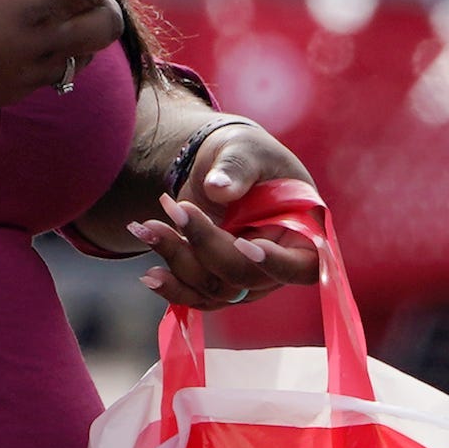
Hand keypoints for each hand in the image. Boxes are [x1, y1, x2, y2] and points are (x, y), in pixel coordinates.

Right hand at [0, 0, 158, 134]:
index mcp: (33, 4)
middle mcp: (45, 40)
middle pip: (107, 25)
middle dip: (113, 8)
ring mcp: (37, 70)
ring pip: (89, 54)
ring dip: (92, 35)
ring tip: (75, 17)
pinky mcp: (22, 90)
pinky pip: (62, 73)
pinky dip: (67, 57)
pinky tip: (48, 45)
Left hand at [127, 122, 320, 308]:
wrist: (220, 168)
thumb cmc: (246, 155)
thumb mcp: (246, 150)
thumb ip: (236, 167)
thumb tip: (218, 188)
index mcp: (304, 234)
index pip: (303, 266)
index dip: (277, 263)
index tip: (246, 244)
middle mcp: (279, 266)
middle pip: (247, 277)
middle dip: (207, 247)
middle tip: (175, 207)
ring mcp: (248, 281)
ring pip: (216, 289)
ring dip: (178, 261)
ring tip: (144, 227)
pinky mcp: (219, 283)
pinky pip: (198, 297)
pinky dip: (172, 288)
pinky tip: (149, 276)